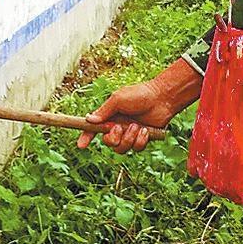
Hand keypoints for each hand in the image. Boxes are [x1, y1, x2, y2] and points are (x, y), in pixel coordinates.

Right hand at [77, 59, 202, 152]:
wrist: (162, 99)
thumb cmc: (139, 95)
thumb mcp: (118, 99)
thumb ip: (104, 111)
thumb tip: (90, 120)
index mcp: (110, 116)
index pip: (94, 129)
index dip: (86, 137)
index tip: (81, 145)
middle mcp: (118, 126)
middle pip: (108, 142)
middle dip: (113, 138)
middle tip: (120, 127)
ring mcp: (130, 134)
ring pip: (121, 149)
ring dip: (128, 139)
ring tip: (136, 127)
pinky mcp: (141, 139)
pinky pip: (136, 149)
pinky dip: (140, 140)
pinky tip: (146, 130)